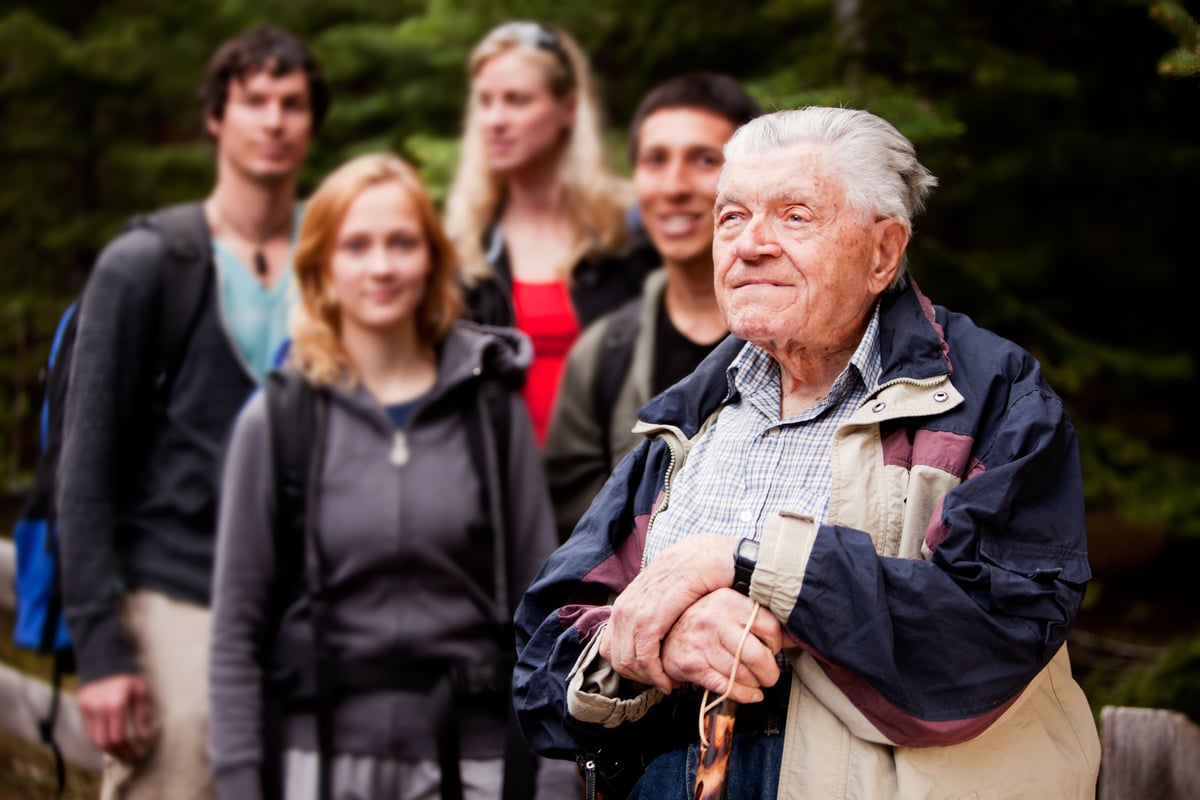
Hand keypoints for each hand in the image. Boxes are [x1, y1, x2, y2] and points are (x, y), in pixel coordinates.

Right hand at [77, 673, 150, 761]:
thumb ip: (140, 716)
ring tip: (119, 753)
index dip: (127, 749)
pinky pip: (88, 729)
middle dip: (117, 753)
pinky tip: (108, 742)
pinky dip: (97, 739)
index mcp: (115, 704)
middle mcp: (99, 708)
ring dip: (106, 749)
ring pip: (93, 739)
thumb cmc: (127, 674)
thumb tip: (143, 737)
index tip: (135, 755)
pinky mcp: (81, 706)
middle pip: (105, 742)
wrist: (104, 657)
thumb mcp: (139, 692)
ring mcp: (87, 708)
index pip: (119, 737)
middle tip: (128, 758)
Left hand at [601, 534, 736, 691]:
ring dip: (649, 679)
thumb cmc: (690, 576)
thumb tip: (652, 637)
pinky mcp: (650, 619)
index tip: (650, 674)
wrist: (704, 556)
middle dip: (638, 677)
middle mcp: (623, 609)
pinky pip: (644, 658)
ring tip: (669, 683)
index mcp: (624, 604)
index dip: (628, 667)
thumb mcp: (662, 594)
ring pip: (628, 662)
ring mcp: (633, 614)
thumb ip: (651, 612)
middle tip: (661, 683)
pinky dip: (656, 675)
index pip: (609, 648)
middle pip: (616, 658)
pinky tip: (671, 680)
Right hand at [662, 589, 782, 703]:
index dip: (776, 644)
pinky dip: (743, 695)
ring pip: (742, 673)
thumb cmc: (704, 621)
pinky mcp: (692, 665)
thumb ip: (759, 619)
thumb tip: (794, 637)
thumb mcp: (730, 609)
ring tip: (757, 683)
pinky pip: (726, 686)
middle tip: (770, 675)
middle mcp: (714, 619)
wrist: (663, 632)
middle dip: (770, 672)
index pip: (769, 627)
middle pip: (757, 655)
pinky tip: (750, 694)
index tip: (772, 650)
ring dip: (756, 684)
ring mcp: (701, 643)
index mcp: (728, 600)